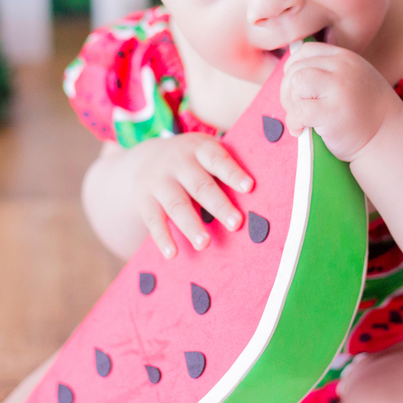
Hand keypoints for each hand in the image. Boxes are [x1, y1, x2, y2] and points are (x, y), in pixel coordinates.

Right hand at [119, 133, 252, 258]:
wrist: (146, 158)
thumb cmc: (192, 163)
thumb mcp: (204, 154)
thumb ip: (224, 171)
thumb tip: (258, 199)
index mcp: (199, 148)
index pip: (218, 160)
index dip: (233, 173)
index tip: (249, 187)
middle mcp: (178, 162)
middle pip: (200, 185)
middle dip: (218, 205)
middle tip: (236, 223)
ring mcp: (159, 181)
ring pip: (177, 205)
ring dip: (191, 225)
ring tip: (204, 244)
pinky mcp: (144, 200)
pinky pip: (153, 220)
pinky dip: (163, 238)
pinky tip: (172, 254)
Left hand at [280, 42, 399, 161]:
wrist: (388, 138)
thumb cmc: (365, 113)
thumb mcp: (353, 79)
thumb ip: (328, 71)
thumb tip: (290, 73)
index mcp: (345, 58)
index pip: (305, 51)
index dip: (293, 69)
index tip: (296, 89)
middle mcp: (343, 67)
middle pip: (296, 68)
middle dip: (288, 91)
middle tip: (296, 109)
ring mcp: (339, 88)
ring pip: (296, 82)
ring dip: (290, 103)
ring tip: (301, 118)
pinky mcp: (332, 112)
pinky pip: (298, 110)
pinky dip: (293, 122)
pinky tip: (301, 130)